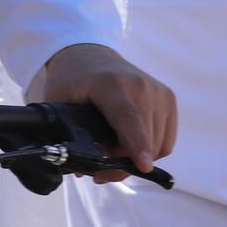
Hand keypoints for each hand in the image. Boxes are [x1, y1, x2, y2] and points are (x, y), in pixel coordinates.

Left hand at [37, 42, 176, 177]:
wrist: (91, 56)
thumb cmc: (72, 81)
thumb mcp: (58, 102)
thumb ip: (68, 134)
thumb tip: (83, 170)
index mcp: (111, 84)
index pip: (128, 117)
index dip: (137, 143)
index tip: (144, 166)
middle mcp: (140, 85)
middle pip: (144, 140)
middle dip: (123, 164)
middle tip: (99, 170)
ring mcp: (158, 91)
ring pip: (157, 146)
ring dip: (136, 160)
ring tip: (111, 155)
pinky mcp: (168, 99)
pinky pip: (166, 142)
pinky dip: (150, 152)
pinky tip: (129, 148)